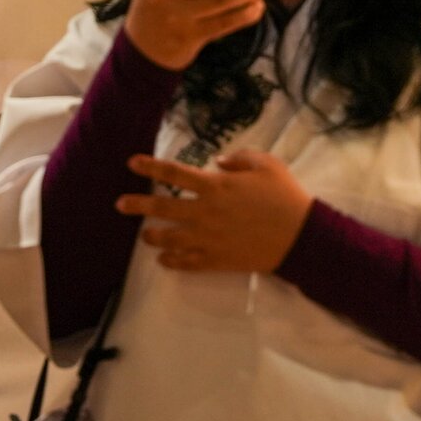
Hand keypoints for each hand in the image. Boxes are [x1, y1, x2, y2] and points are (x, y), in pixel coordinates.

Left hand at [116, 149, 313, 273]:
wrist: (300, 236)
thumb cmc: (285, 196)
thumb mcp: (266, 164)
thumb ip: (238, 158)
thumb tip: (217, 162)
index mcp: (216, 185)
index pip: (174, 172)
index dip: (150, 166)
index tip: (132, 163)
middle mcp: (206, 211)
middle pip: (163, 206)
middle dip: (138, 205)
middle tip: (120, 204)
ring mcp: (209, 238)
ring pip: (169, 238)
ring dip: (152, 236)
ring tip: (144, 235)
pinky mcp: (217, 259)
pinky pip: (187, 262)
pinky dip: (171, 261)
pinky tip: (163, 260)